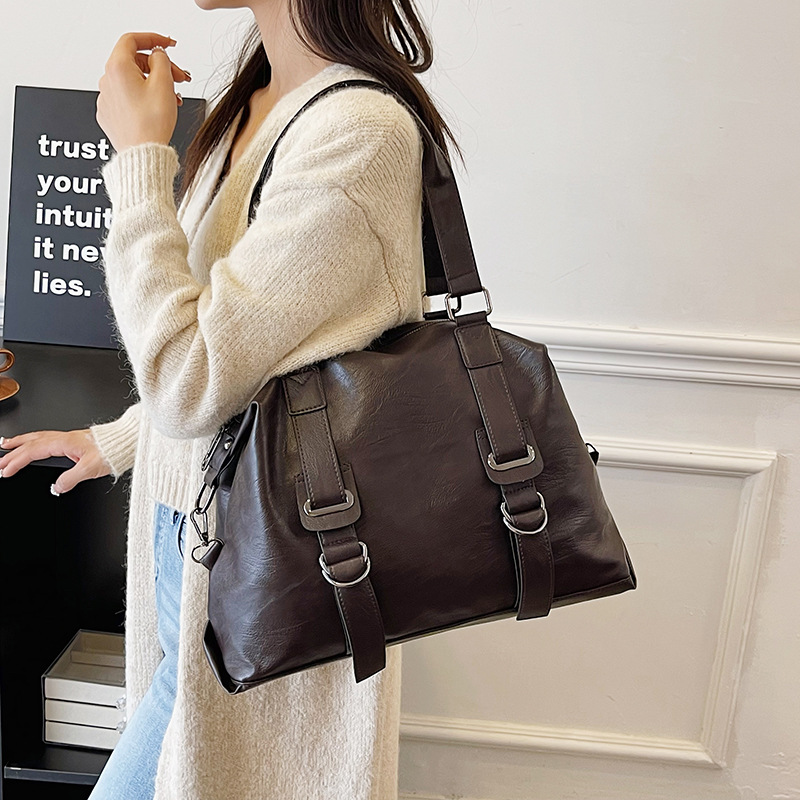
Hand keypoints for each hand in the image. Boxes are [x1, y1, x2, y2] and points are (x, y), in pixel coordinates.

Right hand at [0, 429, 111, 494]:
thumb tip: (57, 487)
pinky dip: (34, 441)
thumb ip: (71, 479)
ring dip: (20, 442)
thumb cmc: (112, 450)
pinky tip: (34, 445)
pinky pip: (47, 438)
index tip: (5, 470)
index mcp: (65, 442)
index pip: (33, 452)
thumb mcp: (91, 468)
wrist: (125, 440)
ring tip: (6, 446)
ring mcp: (68, 438)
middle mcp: (64, 438)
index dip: (17, 461)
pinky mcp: (73, 441)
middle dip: (12, 452)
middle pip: (31, 442)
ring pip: (38, 438)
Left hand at [96, 32, 191, 152]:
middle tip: (179, 76)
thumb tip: (158, 55)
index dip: (153, 39)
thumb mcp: (163, 84)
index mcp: (117, 68)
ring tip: (173, 97)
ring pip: (133, 81)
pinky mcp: (110, 114)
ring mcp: (107, 98)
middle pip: (135, 62)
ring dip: (154, 84)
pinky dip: (144, 97)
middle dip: (159, 67)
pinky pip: (128, 97)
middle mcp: (107, 80)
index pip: (132, 40)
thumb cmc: (150, 125)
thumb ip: (161, 60)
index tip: (167, 44)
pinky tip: (158, 108)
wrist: (142, 154)